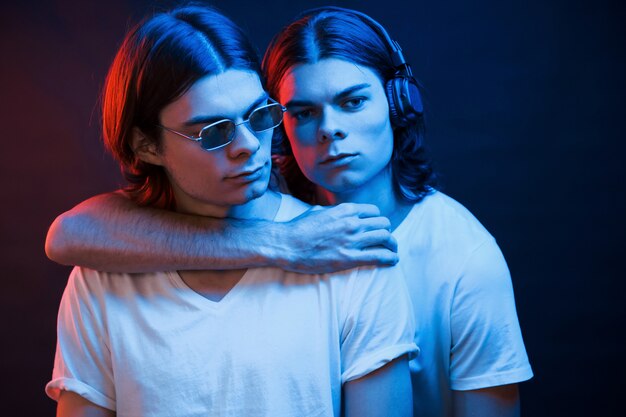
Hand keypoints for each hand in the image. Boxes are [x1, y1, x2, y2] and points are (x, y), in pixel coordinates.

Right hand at [275, 203, 398, 272]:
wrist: (287, 244)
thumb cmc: (298, 228)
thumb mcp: (317, 211)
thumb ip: (333, 211)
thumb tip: (339, 212)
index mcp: (345, 210)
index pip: (373, 211)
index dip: (377, 219)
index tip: (376, 227)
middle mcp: (352, 222)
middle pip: (383, 223)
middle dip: (386, 231)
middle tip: (385, 239)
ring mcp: (352, 240)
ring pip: (385, 238)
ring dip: (392, 244)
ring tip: (392, 250)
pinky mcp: (350, 257)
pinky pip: (379, 256)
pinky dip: (390, 258)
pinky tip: (392, 260)